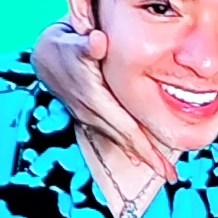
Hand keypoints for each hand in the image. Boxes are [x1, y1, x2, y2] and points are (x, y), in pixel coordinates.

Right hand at [29, 17, 180, 198]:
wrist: (44, 55)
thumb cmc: (65, 46)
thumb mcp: (74, 42)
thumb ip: (87, 45)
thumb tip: (98, 41)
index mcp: (94, 98)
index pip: (126, 128)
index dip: (146, 149)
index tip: (163, 168)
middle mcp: (92, 113)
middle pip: (126, 140)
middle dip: (149, 159)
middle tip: (172, 175)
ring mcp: (90, 116)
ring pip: (120, 139)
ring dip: (141, 155)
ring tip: (164, 170)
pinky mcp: (91, 115)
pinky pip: (114, 133)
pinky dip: (130, 144)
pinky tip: (142, 154)